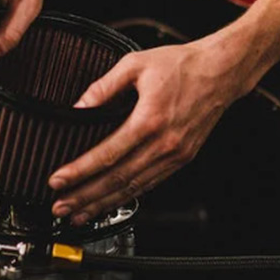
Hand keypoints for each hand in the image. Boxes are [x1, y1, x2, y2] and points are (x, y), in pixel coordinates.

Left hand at [48, 39, 253, 224]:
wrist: (222, 71)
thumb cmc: (181, 65)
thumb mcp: (135, 64)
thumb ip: (103, 86)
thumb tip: (78, 106)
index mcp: (149, 120)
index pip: (106, 154)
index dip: (79, 171)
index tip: (57, 181)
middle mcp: (164, 143)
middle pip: (117, 179)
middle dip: (85, 197)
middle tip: (60, 207)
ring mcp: (175, 155)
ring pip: (133, 188)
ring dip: (103, 204)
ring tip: (79, 214)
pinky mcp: (182, 159)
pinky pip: (150, 184)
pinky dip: (127, 198)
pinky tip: (110, 203)